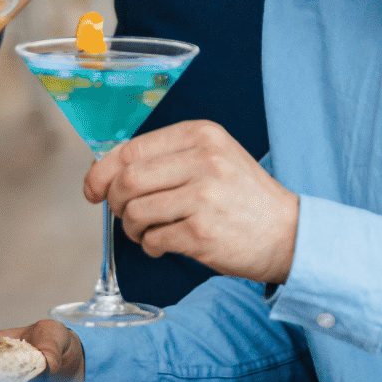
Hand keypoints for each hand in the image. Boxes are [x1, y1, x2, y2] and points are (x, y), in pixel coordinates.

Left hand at [89, 121, 299, 284]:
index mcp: (201, 135)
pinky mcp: (203, 233)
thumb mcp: (212, 159)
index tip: (92, 190)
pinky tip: (164, 245)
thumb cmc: (241, 197)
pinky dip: (151, 246)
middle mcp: (204, 160)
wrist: (289, 233)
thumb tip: (103, 173)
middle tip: (125, 215)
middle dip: (116, 203)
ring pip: (137, 212)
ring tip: (147, 232)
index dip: (101, 172)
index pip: (131, 150)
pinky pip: (155, 239)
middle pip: (128, 181)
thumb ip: (165, 159)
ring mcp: (204, 197)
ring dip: (133, 228)